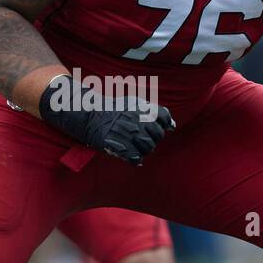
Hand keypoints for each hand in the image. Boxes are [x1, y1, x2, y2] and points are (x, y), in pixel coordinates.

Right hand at [39, 75, 174, 165]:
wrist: (89, 115)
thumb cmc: (112, 109)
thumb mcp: (133, 103)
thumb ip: (153, 112)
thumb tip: (173, 126)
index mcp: (142, 108)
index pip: (163, 118)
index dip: (161, 125)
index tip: (153, 127)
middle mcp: (138, 120)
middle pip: (158, 135)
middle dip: (153, 138)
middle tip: (140, 138)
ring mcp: (130, 134)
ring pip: (149, 148)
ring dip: (145, 149)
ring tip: (134, 146)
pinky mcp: (121, 147)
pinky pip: (137, 158)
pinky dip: (135, 159)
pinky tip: (130, 155)